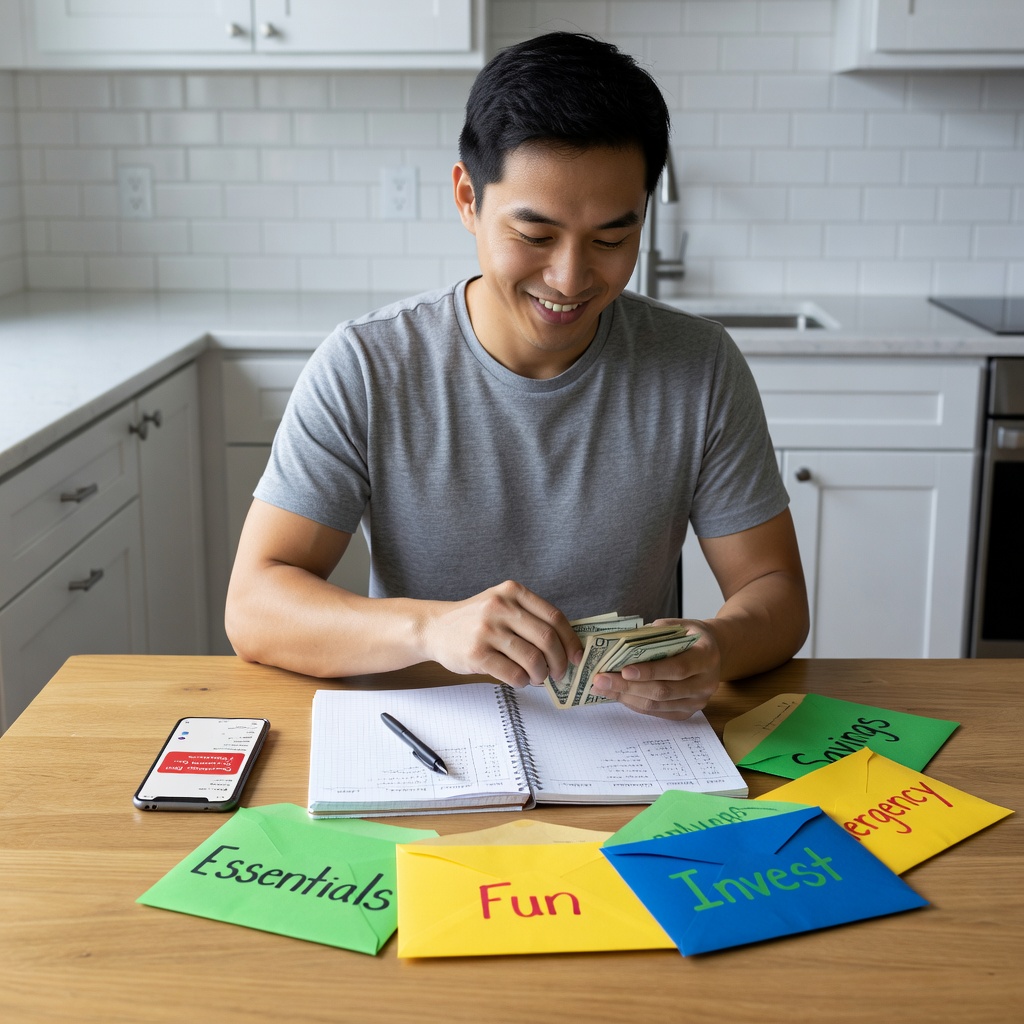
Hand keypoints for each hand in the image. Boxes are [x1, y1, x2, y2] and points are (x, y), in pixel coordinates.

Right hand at [420, 580, 581, 687]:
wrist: (434, 628)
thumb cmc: (475, 620)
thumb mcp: (502, 603)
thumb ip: (530, 616)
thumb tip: (566, 645)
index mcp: (512, 592)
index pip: (554, 617)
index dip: (570, 641)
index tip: (577, 656)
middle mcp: (500, 607)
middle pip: (547, 639)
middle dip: (560, 662)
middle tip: (560, 674)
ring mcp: (487, 630)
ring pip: (532, 659)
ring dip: (541, 675)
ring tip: (537, 678)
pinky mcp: (477, 654)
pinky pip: (513, 673)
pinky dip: (522, 681)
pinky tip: (520, 680)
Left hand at [588, 619, 720, 719]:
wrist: (714, 651)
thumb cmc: (690, 636)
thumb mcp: (677, 625)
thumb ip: (654, 634)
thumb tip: (620, 644)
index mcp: (706, 656)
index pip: (677, 668)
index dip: (650, 671)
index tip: (623, 670)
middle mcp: (706, 683)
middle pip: (663, 690)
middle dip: (628, 686)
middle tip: (600, 680)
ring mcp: (697, 701)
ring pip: (657, 705)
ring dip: (626, 697)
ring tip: (602, 688)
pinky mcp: (687, 712)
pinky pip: (657, 712)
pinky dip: (634, 703)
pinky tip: (617, 694)